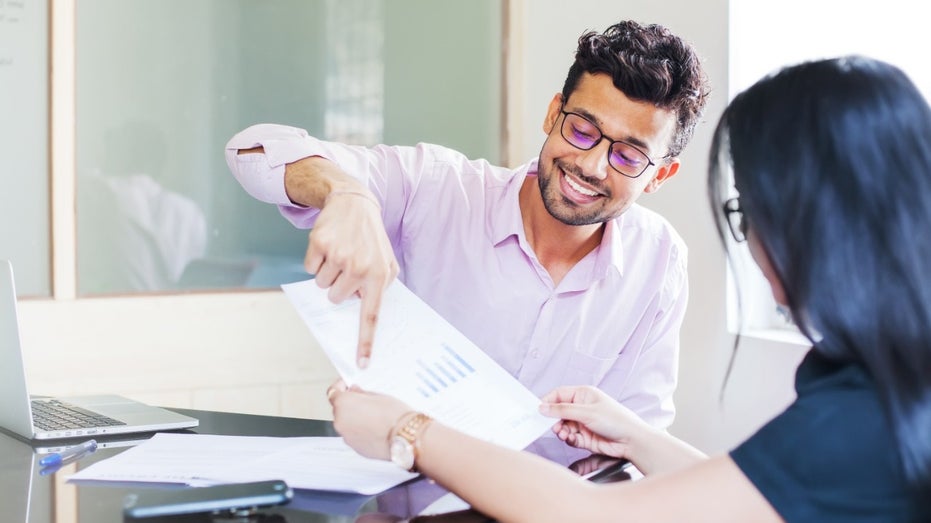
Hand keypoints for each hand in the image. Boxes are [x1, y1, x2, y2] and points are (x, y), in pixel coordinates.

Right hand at [306, 189, 399, 367]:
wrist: (354, 203)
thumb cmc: (371, 239)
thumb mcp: (387, 260)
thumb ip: (380, 286)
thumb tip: (363, 311)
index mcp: (379, 276)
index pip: (371, 315)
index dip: (365, 341)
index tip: (362, 363)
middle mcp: (360, 267)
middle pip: (335, 298)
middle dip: (338, 286)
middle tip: (347, 265)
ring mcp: (339, 256)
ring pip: (321, 284)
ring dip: (327, 272)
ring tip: (340, 253)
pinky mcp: (319, 245)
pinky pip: (310, 268)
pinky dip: (315, 260)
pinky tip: (328, 245)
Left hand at [327, 379, 411, 460]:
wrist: (405, 437)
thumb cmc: (394, 415)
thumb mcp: (378, 395)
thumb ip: (361, 393)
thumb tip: (354, 392)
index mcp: (343, 404)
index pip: (333, 392)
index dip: (340, 387)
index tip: (346, 385)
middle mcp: (340, 421)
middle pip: (339, 409)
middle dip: (349, 404)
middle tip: (365, 401)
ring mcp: (347, 437)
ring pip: (347, 423)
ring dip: (355, 419)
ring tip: (374, 417)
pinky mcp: (355, 448)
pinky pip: (354, 435)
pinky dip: (361, 431)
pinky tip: (376, 429)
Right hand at [539, 386, 651, 459]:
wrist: (631, 441)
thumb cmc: (616, 420)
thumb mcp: (586, 412)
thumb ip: (562, 410)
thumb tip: (543, 407)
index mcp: (583, 394)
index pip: (559, 394)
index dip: (548, 401)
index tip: (539, 410)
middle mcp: (582, 407)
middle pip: (559, 412)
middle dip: (554, 420)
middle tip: (553, 426)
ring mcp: (583, 423)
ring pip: (563, 426)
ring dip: (561, 431)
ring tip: (564, 434)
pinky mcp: (585, 437)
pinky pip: (570, 437)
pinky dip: (569, 439)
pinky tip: (572, 439)